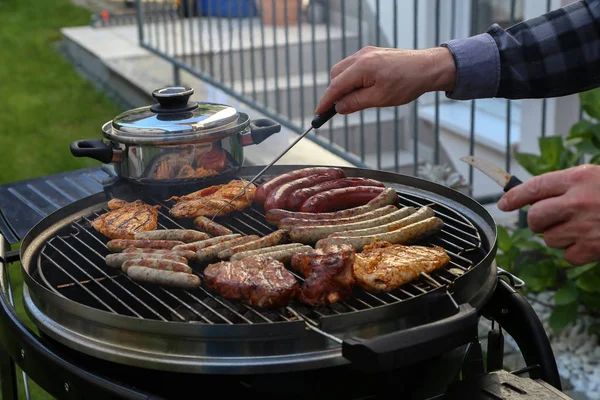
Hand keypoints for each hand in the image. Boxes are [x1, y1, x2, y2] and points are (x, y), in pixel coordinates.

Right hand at [315, 46, 455, 114]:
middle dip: (335, 92)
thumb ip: (355, 103)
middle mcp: (362, 56)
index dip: (326, 101)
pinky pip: (354, 66)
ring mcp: (367, 53)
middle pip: (336, 75)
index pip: (336, 86)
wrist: (428, 68)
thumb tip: (339, 107)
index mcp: (362, 67)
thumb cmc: (407, 83)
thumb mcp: (379, 99)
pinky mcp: (373, 54)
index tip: (318, 112)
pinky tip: (363, 89)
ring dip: (344, 85)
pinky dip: (353, 78)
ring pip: (344, 70)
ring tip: (357, 99)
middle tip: (341, 108)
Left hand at [498, 164, 599, 264]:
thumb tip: (534, 199)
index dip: (515, 197)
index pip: (535, 187)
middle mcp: (579, 201)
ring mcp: (586, 226)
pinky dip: (575, 253)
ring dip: (559, 237)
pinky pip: (568, 256)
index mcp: (579, 178)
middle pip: (535, 218)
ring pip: (550, 239)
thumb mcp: (594, 177)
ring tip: (580, 228)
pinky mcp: (595, 248)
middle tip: (548, 221)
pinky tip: (590, 242)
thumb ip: (566, 186)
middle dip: (538, 222)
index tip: (504, 204)